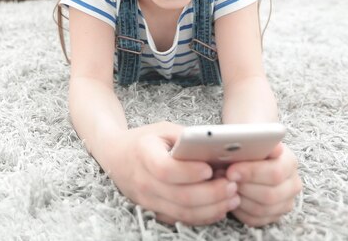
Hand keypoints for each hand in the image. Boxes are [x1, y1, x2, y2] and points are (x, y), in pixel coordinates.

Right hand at [105, 122, 240, 225]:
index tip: (210, 168)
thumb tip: (218, 148)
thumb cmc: (144, 140)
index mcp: (143, 153)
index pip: (166, 169)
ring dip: (212, 208)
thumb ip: (187, 137)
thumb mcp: (163, 129)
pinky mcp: (152, 210)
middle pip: (180, 195)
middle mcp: (142, 180)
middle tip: (232, 185)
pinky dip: (202, 216)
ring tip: (232, 197)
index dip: (190, 172)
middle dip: (211, 193)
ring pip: (183, 212)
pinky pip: (180, 219)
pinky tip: (219, 207)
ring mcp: (146, 199)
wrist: (115, 156)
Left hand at [226, 143, 301, 226]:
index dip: (251, 173)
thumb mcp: (251, 138)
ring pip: (262, 210)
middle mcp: (292, 184)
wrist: (252, 152)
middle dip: (243, 188)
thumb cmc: (248, 145)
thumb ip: (253, 139)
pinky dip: (240, 211)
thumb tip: (258, 141)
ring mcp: (285, 202)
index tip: (231, 170)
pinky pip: (256, 220)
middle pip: (269, 195)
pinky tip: (230, 198)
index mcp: (289, 162)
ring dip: (239, 199)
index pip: (275, 174)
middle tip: (224, 180)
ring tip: (224, 187)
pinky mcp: (274, 214)